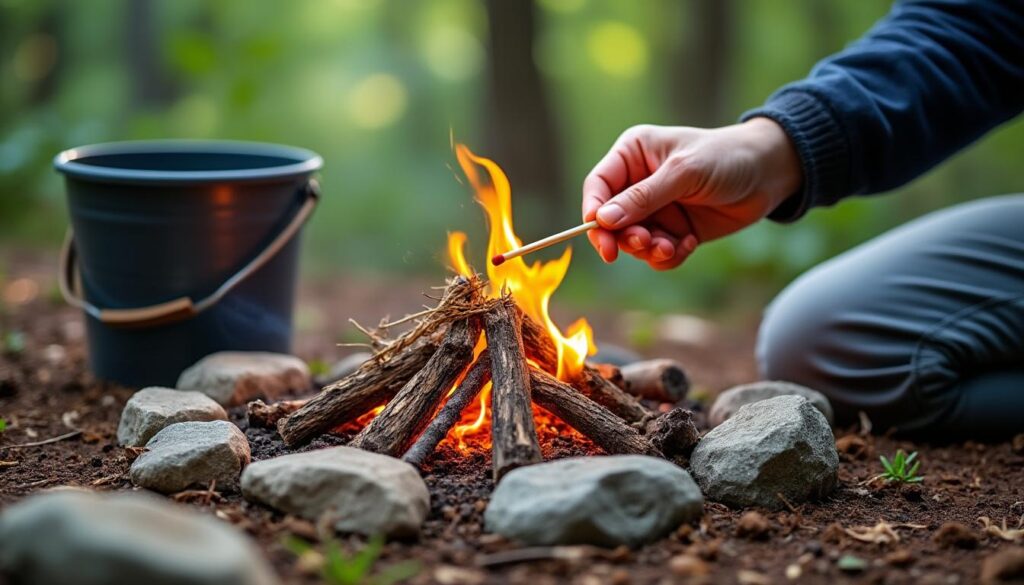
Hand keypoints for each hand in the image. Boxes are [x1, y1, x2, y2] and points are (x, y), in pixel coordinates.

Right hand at [581, 118, 801, 268]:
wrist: (770, 174)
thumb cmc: (725, 158)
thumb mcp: (683, 173)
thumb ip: (643, 198)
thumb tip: (603, 220)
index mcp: (632, 155)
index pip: (598, 186)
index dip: (593, 210)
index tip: (601, 234)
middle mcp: (638, 183)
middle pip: (610, 220)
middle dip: (625, 236)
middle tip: (644, 243)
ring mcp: (656, 209)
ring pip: (633, 241)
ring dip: (649, 250)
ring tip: (672, 246)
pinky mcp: (674, 231)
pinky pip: (656, 254)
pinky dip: (669, 256)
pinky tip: (689, 244)